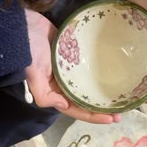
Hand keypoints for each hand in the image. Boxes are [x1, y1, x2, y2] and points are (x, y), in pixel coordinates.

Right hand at [25, 9, 119, 123]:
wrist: (26, 26)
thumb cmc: (29, 52)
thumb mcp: (34, 75)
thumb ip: (45, 96)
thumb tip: (64, 106)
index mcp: (57, 93)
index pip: (77, 110)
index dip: (93, 117)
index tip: (111, 119)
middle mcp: (66, 87)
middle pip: (86, 103)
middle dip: (102, 111)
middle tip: (120, 114)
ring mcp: (73, 74)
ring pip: (90, 90)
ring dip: (103, 97)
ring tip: (120, 101)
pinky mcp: (77, 61)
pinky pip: (91, 74)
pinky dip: (100, 80)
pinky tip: (112, 81)